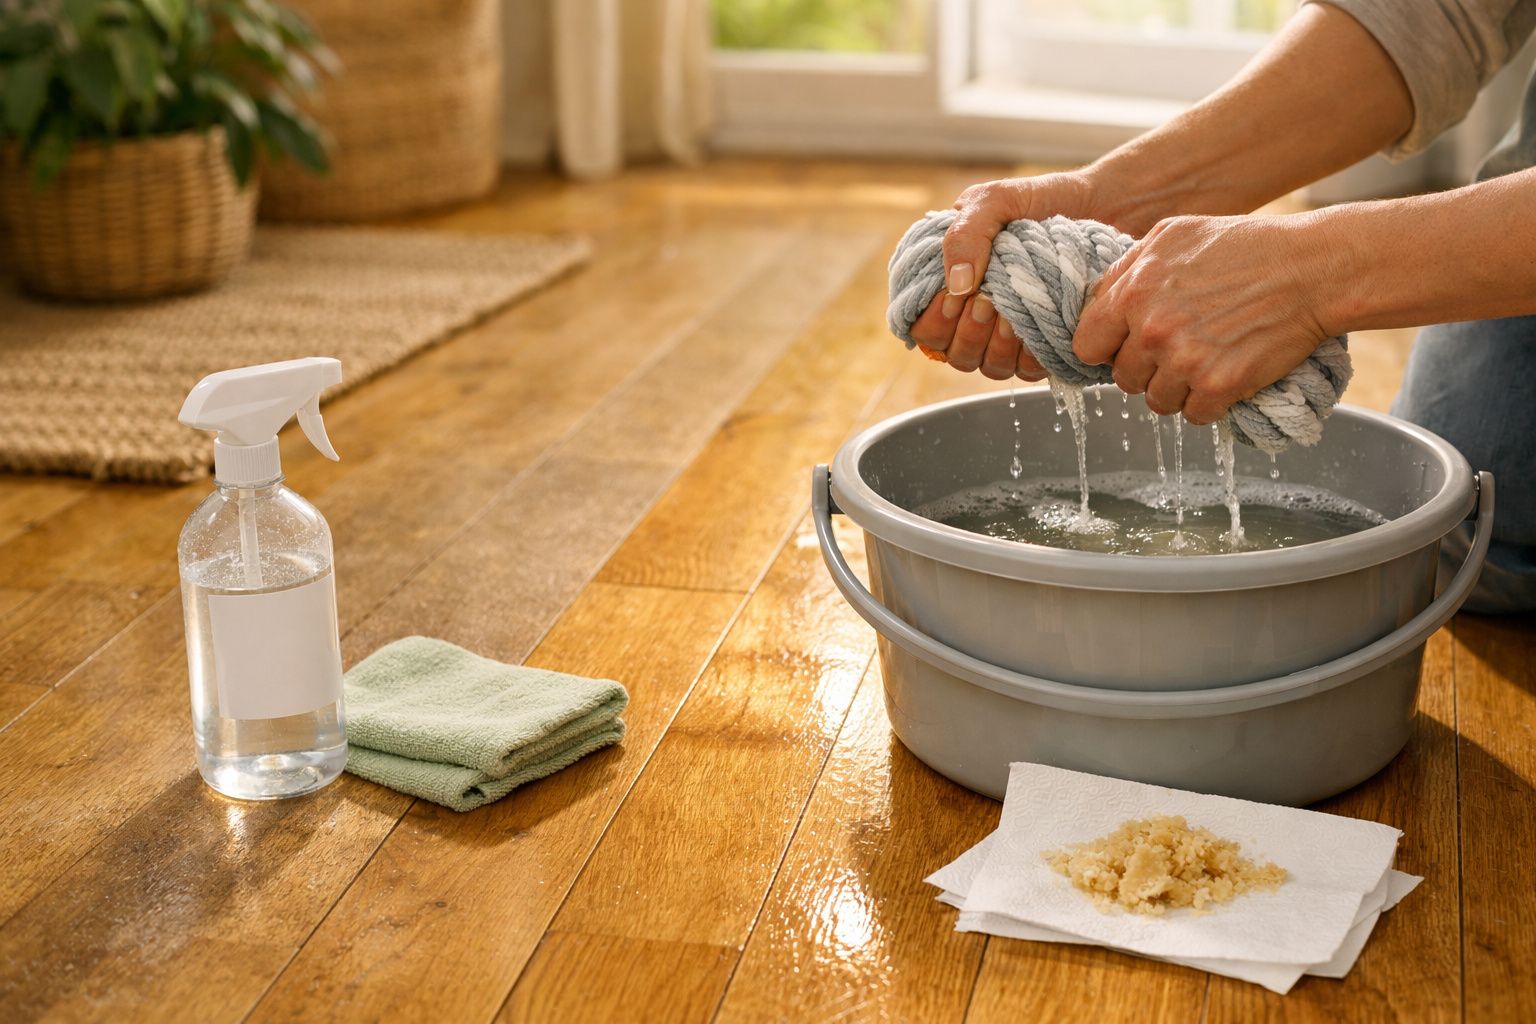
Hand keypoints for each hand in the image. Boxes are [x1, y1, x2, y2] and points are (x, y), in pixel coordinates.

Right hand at [908, 170, 1101, 379]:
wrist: (1105, 205)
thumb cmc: (1044, 200)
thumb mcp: (996, 201)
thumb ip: (965, 234)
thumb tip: (955, 286)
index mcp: (951, 282)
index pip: (922, 327)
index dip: (934, 321)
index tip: (957, 297)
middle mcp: (975, 315)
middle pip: (954, 354)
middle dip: (969, 332)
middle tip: (990, 301)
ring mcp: (1009, 334)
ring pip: (987, 368)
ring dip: (998, 345)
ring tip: (1018, 310)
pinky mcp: (1043, 345)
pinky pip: (1027, 371)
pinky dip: (1031, 353)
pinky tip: (1041, 324)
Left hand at [1073, 214, 1335, 423]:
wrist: (1312, 270)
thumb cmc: (1245, 247)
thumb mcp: (1172, 235)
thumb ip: (1127, 270)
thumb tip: (1097, 302)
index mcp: (1132, 293)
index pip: (1086, 346)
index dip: (1107, 347)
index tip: (1126, 344)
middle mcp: (1151, 331)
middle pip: (1123, 378)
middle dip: (1145, 368)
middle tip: (1179, 348)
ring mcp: (1184, 361)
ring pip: (1156, 401)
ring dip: (1177, 388)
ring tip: (1205, 359)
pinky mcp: (1218, 386)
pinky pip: (1194, 415)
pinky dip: (1209, 402)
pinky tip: (1226, 374)